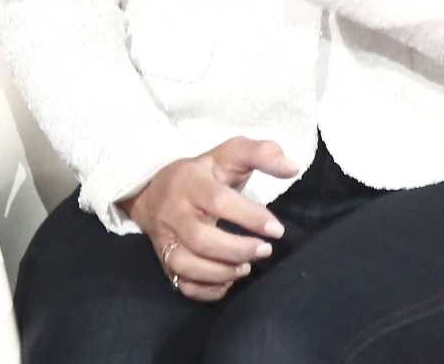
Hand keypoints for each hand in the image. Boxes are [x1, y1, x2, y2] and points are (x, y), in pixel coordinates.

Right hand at [125, 136, 296, 300]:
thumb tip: (292, 167)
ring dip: (222, 272)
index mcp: (189, 182)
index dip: (250, 217)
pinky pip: (183, 284)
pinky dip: (209, 289)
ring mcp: (165, 239)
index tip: (277, 229)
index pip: (218, 201)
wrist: (152, 193)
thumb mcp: (227, 155)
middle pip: (200, 239)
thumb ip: (260, 154)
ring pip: (187, 265)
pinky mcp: (163, 261)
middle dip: (238, 250)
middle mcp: (173, 212)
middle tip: (265, 250)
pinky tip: (228, 279)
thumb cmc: (202, 175)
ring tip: (247, 267)